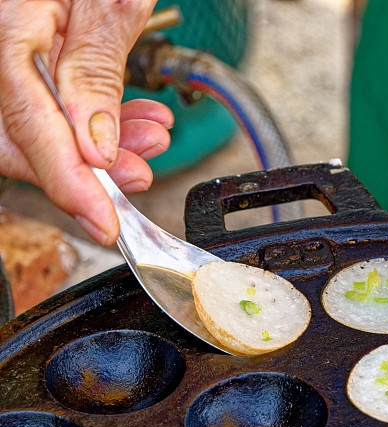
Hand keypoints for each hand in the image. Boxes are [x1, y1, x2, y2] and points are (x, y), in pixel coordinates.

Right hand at [0, 0, 168, 244]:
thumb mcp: (109, 0)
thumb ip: (95, 70)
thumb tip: (94, 146)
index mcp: (6, 27)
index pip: (27, 125)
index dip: (67, 183)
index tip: (105, 223)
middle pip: (19, 137)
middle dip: (87, 168)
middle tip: (141, 172)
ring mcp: (6, 52)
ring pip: (34, 126)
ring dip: (98, 145)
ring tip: (152, 136)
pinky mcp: (23, 57)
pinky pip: (44, 103)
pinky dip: (92, 120)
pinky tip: (135, 121)